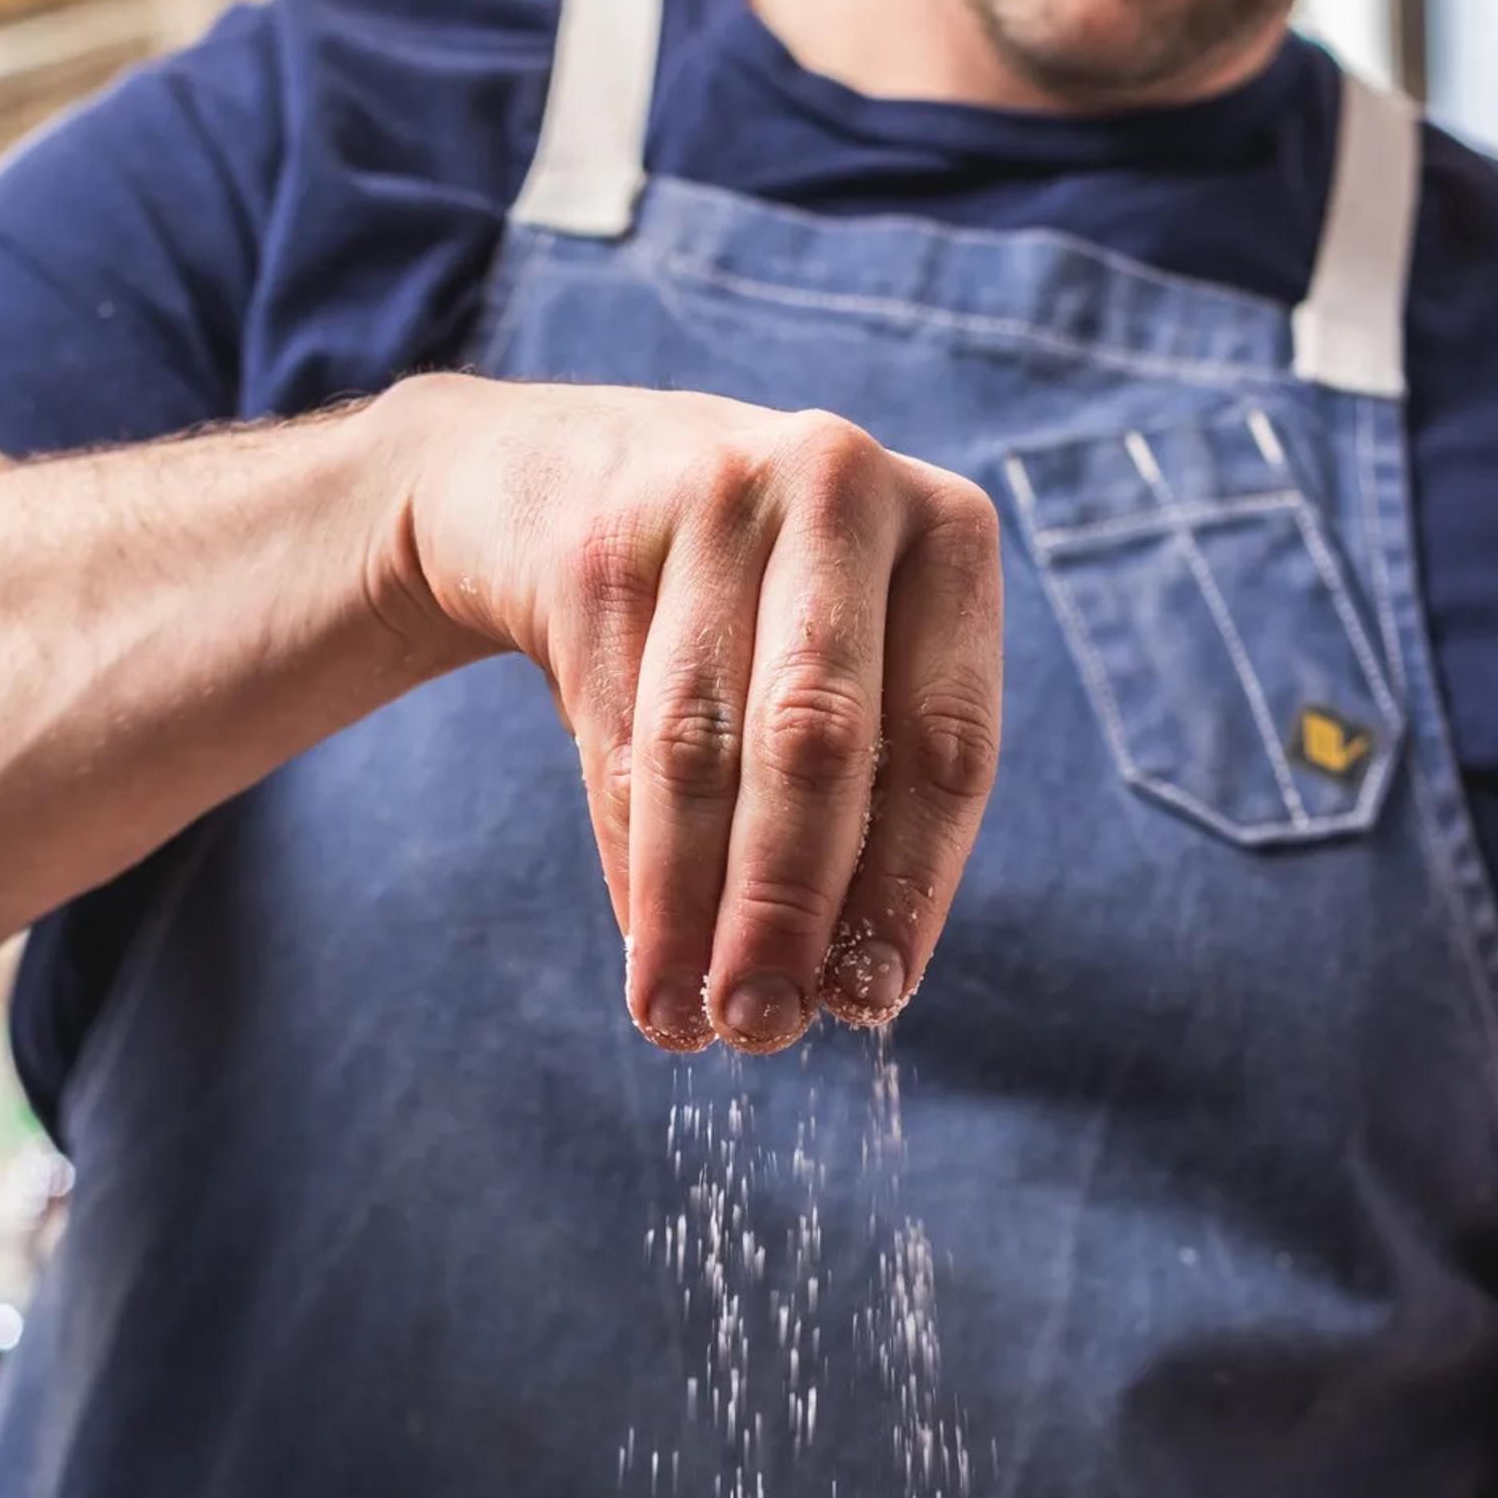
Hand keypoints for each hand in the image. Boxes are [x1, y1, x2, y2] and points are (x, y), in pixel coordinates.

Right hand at [384, 377, 1004, 1053]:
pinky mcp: (595, 538)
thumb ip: (870, 774)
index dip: (910, 886)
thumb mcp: (837, 637)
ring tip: (689, 1019)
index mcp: (945, 529)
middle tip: (765, 1027)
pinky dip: (633, 861)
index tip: (870, 1003)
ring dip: (695, 906)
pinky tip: (645, 947)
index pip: (948, 741)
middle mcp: (837, 487)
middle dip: (791, 902)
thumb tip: (851, 983)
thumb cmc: (742, 592)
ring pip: (703, 745)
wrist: (550, 470)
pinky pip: (615, 735)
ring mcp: (709, 496)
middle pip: (821, 737)